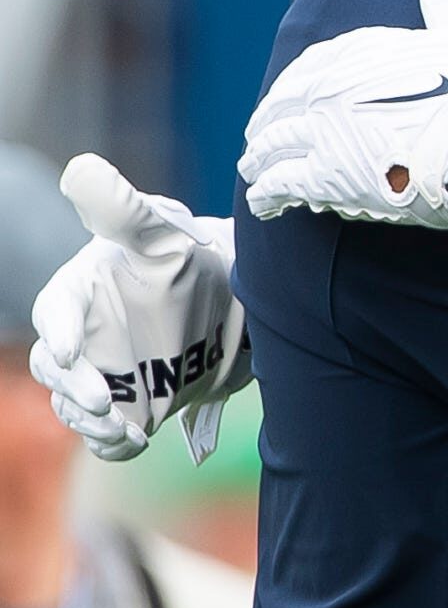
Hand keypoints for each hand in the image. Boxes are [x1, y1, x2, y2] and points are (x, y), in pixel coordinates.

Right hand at [29, 155, 248, 463]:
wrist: (233, 300)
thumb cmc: (188, 255)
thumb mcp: (161, 230)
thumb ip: (123, 208)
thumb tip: (82, 167)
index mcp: (82, 291)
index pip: (54, 311)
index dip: (58, 329)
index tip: (70, 348)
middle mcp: (84, 336)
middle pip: (55, 368)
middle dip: (73, 386)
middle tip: (105, 398)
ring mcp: (103, 373)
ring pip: (75, 406)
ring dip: (90, 420)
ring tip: (124, 426)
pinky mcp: (128, 404)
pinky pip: (107, 432)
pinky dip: (115, 440)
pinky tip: (136, 437)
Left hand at [239, 0, 447, 226]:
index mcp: (358, 51)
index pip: (315, 63)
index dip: (302, 82)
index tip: (296, 93)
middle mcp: (330, 88)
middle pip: (286, 103)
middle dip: (270, 119)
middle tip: (261, 134)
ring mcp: (323, 132)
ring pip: (275, 144)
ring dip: (261, 157)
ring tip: (254, 168)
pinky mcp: (326, 177)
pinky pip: (281, 184)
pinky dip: (267, 192)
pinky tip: (263, 203)